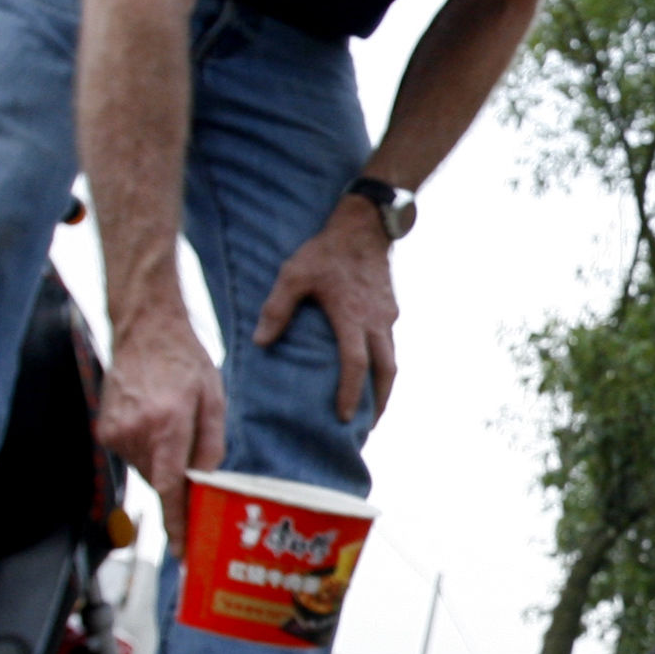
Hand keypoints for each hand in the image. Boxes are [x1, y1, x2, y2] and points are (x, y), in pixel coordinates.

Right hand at [98, 310, 226, 552]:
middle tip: (197, 467)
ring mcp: (114, 433)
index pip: (171, 487)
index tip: (183, 552)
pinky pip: (133, 456)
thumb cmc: (185, 361)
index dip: (178, 523)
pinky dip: (149, 451)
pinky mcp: (104, 431)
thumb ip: (211, 445)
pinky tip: (158, 423)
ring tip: (175, 426)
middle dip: (180, 483)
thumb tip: (206, 484)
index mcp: (167, 424)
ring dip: (164, 462)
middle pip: (162, 482)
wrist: (144, 330)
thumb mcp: (213, 400)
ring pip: (147, 470)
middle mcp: (135, 433)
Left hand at [253, 196, 398, 423]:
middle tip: (367, 426)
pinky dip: (384, 365)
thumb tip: (260, 343)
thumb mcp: (293, 274)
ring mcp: (387, 317)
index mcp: (352, 317)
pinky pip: (391, 345)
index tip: (343, 417)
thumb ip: (277, 309)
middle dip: (379, 402)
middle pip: (387, 372)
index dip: (350, 393)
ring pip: (393, 360)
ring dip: (384, 388)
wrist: (364, 226)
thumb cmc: (325, 251)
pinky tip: (371, 370)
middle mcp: (376, 322)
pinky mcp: (390, 310)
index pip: (356, 364)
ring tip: (372, 407)